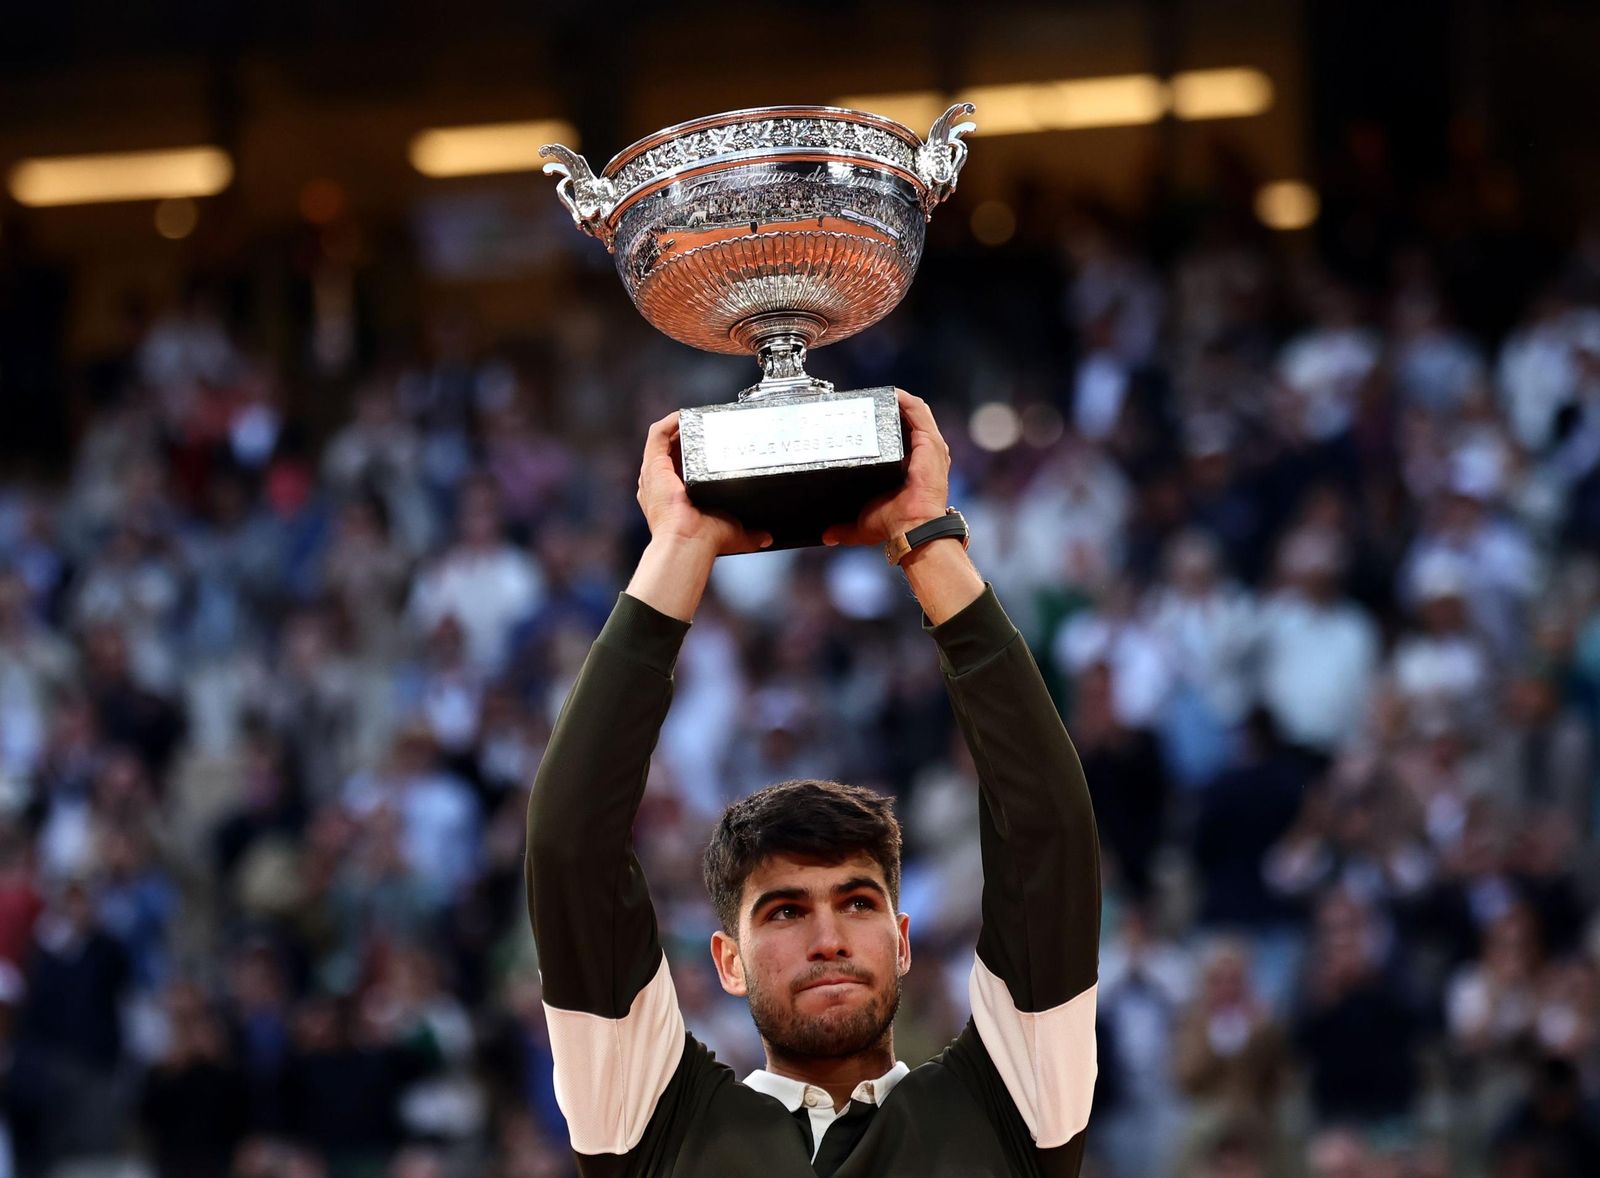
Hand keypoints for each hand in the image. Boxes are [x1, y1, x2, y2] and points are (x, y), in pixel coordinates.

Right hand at [636, 412, 771, 555]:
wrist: (689, 541)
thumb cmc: (705, 540)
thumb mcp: (734, 534)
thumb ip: (752, 535)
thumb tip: (767, 537)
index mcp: (674, 500)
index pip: (682, 469)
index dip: (694, 456)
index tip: (714, 447)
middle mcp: (660, 486)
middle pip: (673, 453)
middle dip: (689, 439)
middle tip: (711, 430)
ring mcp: (654, 475)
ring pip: (664, 441)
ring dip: (680, 428)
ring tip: (699, 418)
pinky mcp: (653, 464)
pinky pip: (658, 434)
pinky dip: (671, 421)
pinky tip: (686, 414)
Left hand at [822, 391, 950, 546]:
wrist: (912, 527)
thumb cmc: (895, 526)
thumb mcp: (863, 525)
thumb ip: (843, 529)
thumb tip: (826, 536)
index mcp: (910, 468)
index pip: (900, 437)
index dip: (884, 426)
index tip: (864, 418)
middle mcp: (923, 455)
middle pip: (907, 421)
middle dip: (889, 410)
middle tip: (866, 405)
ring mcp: (929, 447)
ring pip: (915, 412)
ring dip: (897, 401)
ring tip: (876, 394)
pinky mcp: (930, 442)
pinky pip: (919, 411)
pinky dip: (905, 399)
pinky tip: (890, 393)